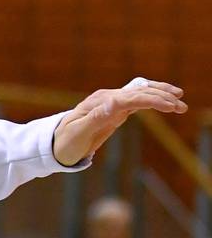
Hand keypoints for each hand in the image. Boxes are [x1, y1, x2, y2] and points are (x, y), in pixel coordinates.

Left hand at [53, 77, 186, 165]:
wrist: (55, 145)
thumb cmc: (65, 142)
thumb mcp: (78, 133)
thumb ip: (96, 117)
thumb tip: (114, 102)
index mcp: (100, 102)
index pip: (131, 97)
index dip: (152, 100)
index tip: (170, 106)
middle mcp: (107, 98)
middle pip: (139, 92)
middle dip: (162, 97)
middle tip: (182, 107)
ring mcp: (112, 103)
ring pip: (141, 93)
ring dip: (161, 95)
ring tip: (180, 102)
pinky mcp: (115, 110)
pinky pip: (137, 101)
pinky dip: (153, 100)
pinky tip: (166, 102)